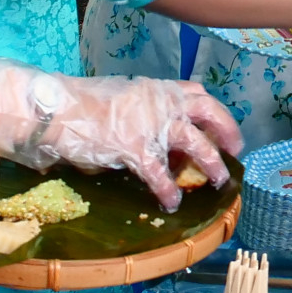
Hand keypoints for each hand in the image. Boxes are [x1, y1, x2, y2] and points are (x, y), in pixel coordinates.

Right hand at [0, 64, 244, 210]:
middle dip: (226, 132)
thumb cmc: (83, 102)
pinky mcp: (135, 149)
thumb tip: (156, 127)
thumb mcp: (123, 96)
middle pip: (209, 114)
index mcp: (158, 89)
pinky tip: (172, 203)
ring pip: (195, 144)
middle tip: (234, 151)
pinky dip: (168, 190)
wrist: (56, 109)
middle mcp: (162, 104)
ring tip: (219, 182)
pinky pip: (159, 174)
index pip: (198, 93)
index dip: (214, 111)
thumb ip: (146, 108)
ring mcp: (151, 126)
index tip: (221, 124)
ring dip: (211, 164)